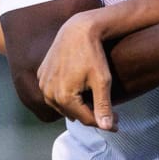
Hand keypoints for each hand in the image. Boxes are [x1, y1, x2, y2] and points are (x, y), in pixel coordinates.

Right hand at [36, 10, 117, 130]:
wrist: (77, 30)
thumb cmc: (92, 54)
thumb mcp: (102, 80)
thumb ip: (103, 106)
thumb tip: (108, 128)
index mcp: (63, 97)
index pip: (86, 119)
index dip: (103, 123)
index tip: (117, 124)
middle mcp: (49, 94)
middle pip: (74, 113)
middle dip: (91, 114)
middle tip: (110, 114)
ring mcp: (42, 84)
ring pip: (63, 105)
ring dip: (77, 106)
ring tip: (94, 103)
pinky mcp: (41, 76)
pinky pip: (53, 93)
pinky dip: (65, 95)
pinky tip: (78, 91)